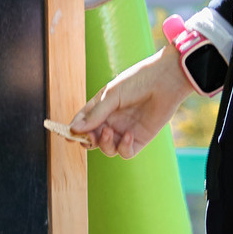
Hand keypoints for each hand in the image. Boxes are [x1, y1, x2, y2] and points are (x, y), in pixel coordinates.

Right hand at [70, 45, 193, 160]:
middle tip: (89, 137)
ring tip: (107, 132)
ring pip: (107, 149)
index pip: (82, 122)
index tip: (67, 135)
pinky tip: (127, 135)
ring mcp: (124, 130)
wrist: (165, 80)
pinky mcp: (139, 139)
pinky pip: (126, 152)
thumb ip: (95, 114)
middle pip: (92, 139)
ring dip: (104, 144)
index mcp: (101, 107)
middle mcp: (112, 121)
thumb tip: (75, 130)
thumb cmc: (138, 81)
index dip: (74, 130)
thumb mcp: (112, 95)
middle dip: (88, 141)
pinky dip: (123, 148)